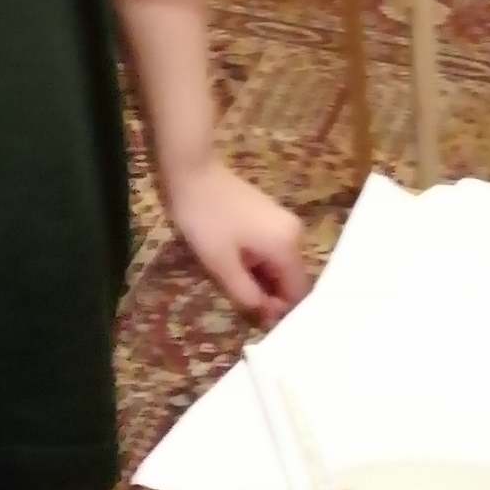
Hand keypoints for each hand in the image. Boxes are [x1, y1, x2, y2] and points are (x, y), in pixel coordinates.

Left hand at [164, 160, 309, 324]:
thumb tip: (268, 316)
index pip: (297, 293)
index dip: (279, 311)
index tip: (254, 317)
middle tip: (239, 301)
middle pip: (290, 279)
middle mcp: (295, 233)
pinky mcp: (270, 217)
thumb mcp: (221, 264)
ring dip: (260, 279)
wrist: (191, 171)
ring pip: (279, 265)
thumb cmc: (204, 219)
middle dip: (269, 295)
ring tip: (233, 282)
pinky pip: (271, 250)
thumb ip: (248, 295)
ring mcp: (283, 222)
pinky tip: (234, 264)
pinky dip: (257, 263)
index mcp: (287, 245)